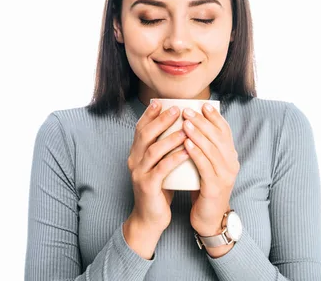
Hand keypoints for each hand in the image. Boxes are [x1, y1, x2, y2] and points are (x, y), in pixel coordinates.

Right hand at [126, 100, 189, 234]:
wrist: (150, 218)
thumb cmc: (159, 189)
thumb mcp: (159, 165)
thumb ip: (164, 149)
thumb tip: (180, 127)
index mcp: (136, 154)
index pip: (140, 128)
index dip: (149, 114)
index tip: (161, 102)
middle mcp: (134, 161)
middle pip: (145, 135)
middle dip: (161, 120)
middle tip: (177, 109)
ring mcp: (139, 173)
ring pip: (153, 150)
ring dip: (170, 138)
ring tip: (185, 128)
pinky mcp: (147, 186)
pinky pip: (161, 169)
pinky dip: (174, 158)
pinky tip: (186, 151)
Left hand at [182, 104, 239, 236]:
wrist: (208, 218)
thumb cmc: (203, 188)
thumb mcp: (206, 165)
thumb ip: (203, 149)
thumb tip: (190, 125)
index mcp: (230, 156)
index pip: (225, 131)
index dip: (215, 117)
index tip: (202, 105)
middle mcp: (231, 163)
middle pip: (218, 137)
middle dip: (202, 121)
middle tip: (187, 110)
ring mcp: (225, 176)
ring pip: (212, 149)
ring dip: (198, 134)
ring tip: (185, 122)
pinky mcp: (215, 187)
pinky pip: (205, 166)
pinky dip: (196, 153)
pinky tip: (186, 143)